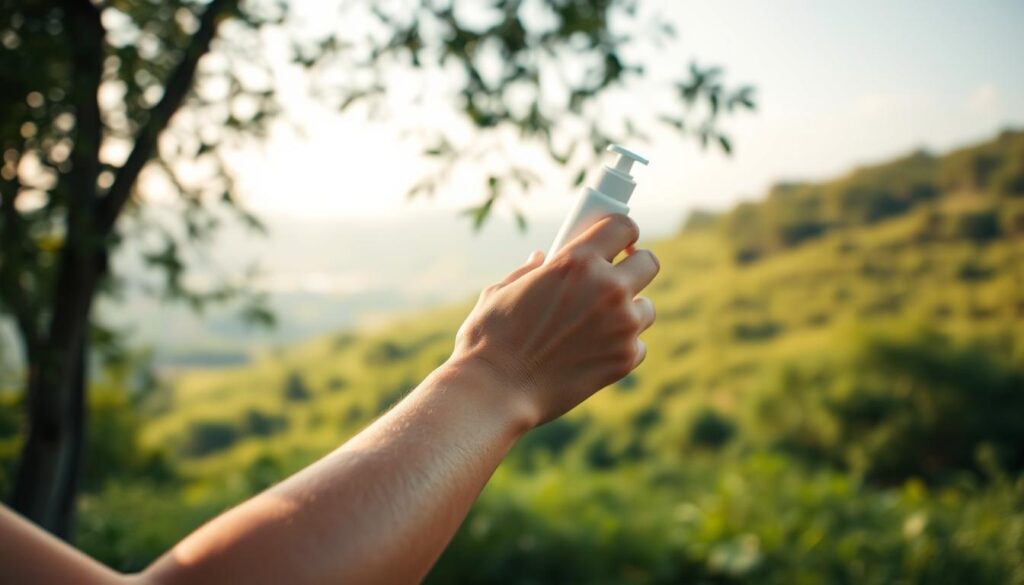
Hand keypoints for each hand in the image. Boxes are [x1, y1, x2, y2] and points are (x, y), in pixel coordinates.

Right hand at [451, 214, 659, 426]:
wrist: (496, 392)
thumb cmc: (490, 339)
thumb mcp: (501, 291)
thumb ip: (528, 271)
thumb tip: (541, 258)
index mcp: (576, 261)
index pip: (623, 227)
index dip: (623, 233)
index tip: (618, 242)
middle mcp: (607, 288)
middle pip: (648, 263)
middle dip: (634, 267)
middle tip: (616, 278)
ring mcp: (622, 325)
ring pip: (646, 307)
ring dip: (629, 311)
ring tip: (598, 323)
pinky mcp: (625, 359)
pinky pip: (638, 344)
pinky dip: (622, 346)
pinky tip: (594, 352)